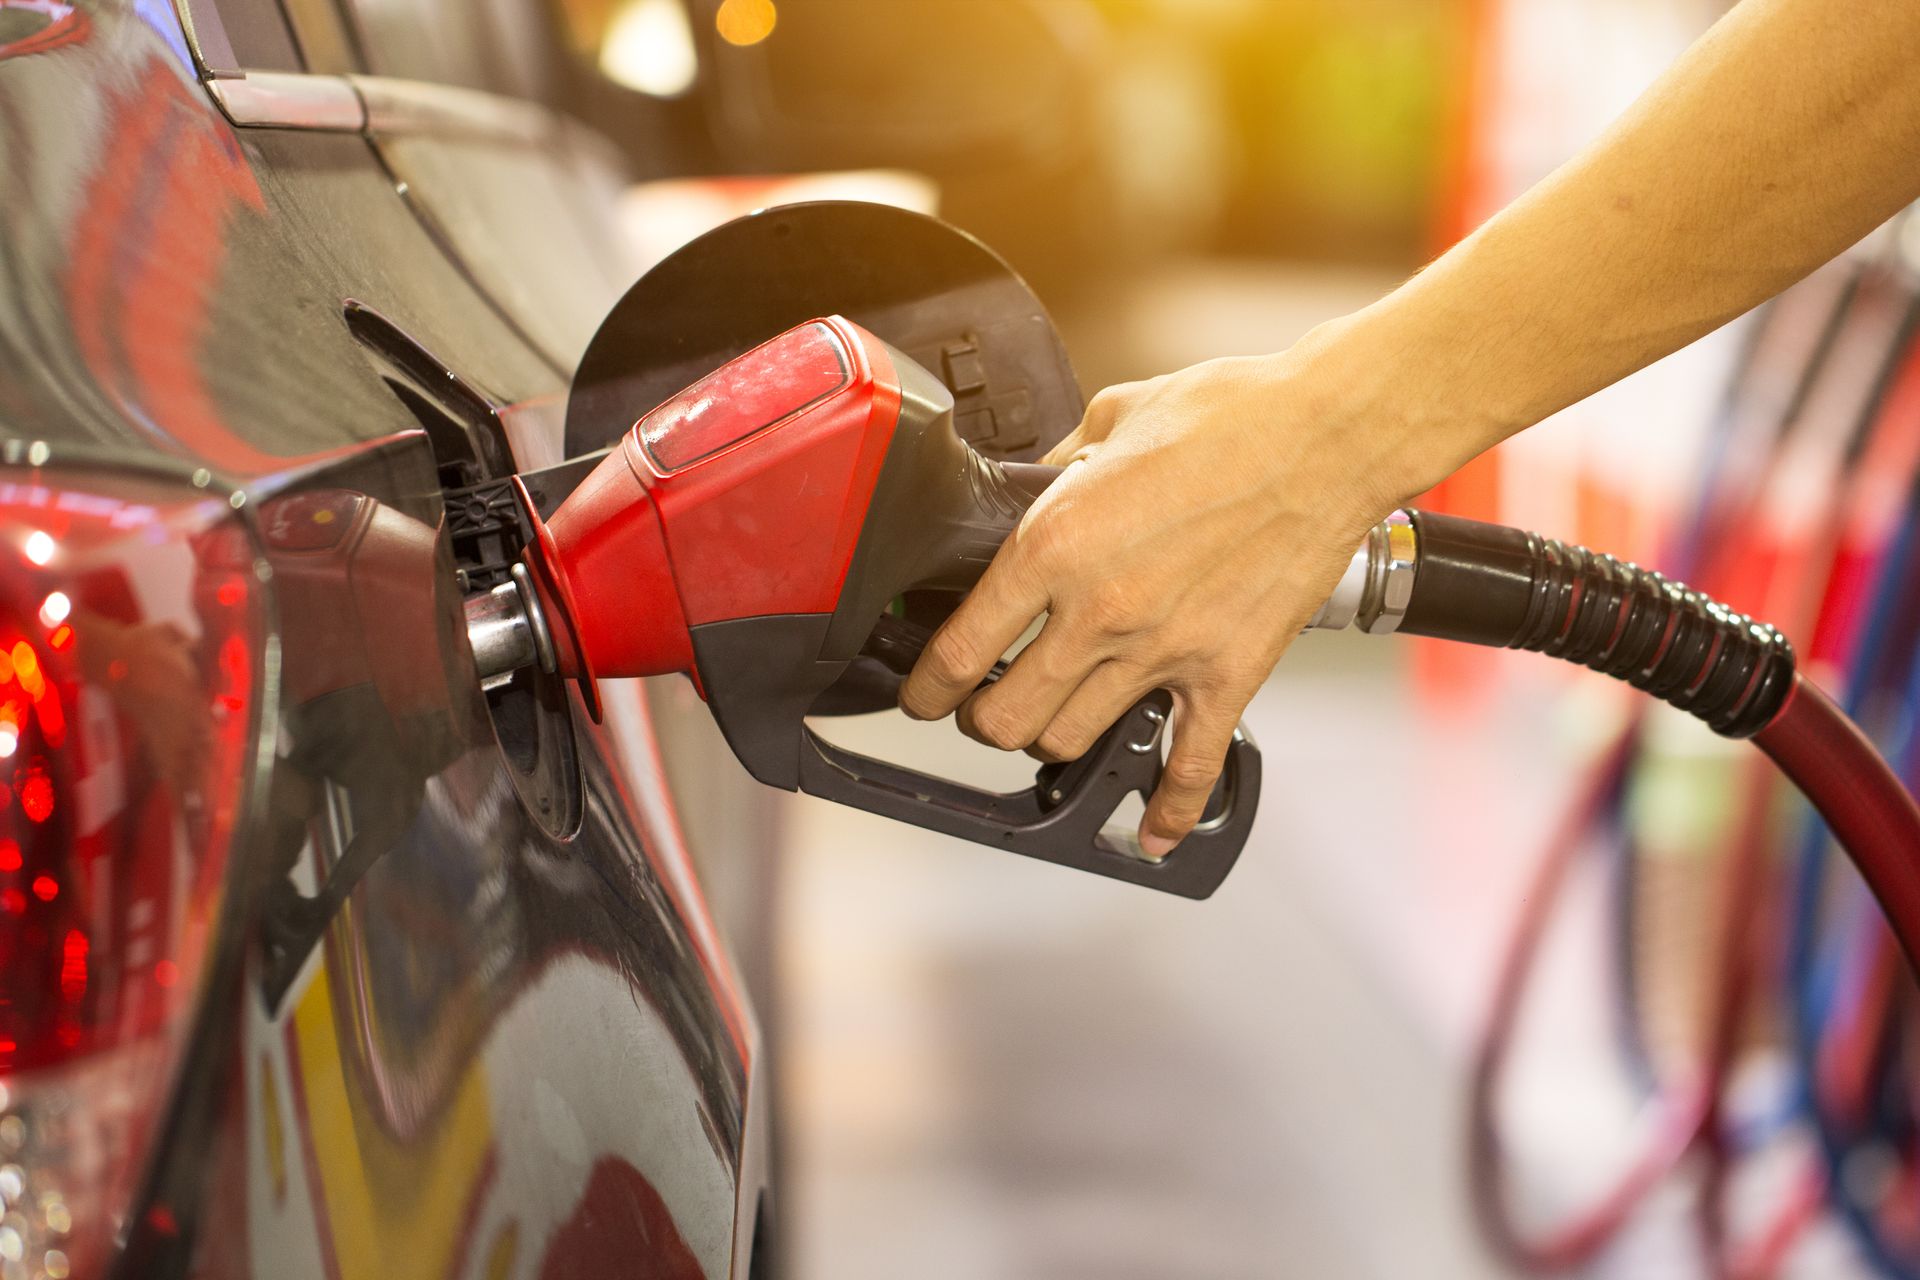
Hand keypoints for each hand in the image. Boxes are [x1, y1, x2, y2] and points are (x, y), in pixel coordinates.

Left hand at [899, 342, 1436, 856]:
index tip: (924, 692)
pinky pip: (1190, 768)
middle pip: (1005, 717)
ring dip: (1052, 741)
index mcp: (1054, 545)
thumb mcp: (1110, 418)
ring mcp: (1164, 652)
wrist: (1330, 435)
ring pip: (1071, 742)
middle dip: (982, 720)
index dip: (927, 685)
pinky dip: (1169, 812)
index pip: (959, 649)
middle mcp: (1099, 611)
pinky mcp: (1227, 675)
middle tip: (982, 708)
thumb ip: (1059, 469)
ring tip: (1052, 723)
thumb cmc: (1230, 415)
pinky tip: (1153, 833)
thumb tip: (1038, 488)